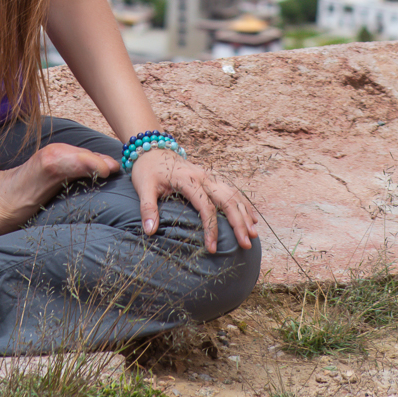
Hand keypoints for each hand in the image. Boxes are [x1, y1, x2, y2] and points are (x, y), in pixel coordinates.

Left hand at [130, 148, 257, 254]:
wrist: (152, 148)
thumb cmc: (147, 170)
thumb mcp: (143, 187)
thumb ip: (147, 208)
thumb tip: (150, 232)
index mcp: (187, 180)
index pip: (205, 206)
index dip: (211, 228)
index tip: (213, 248)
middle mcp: (203, 176)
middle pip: (226, 200)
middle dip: (239, 223)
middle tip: (246, 244)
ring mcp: (209, 176)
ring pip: (233, 194)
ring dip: (245, 213)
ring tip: (254, 234)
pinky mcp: (211, 177)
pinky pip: (231, 190)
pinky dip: (243, 203)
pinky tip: (252, 217)